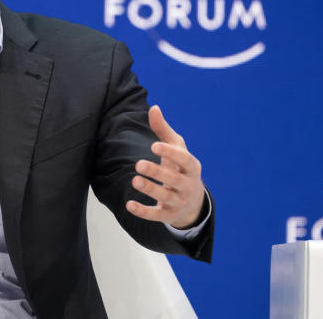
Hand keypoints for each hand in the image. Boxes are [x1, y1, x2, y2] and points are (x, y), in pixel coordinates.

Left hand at [126, 105, 205, 228]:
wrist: (192, 202)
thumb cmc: (180, 167)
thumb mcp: (176, 148)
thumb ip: (163, 130)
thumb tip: (154, 108)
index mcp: (191, 166)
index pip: (184, 159)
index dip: (170, 153)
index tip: (154, 146)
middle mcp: (188, 185)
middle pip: (173, 179)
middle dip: (156, 172)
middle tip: (138, 164)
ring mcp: (179, 201)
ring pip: (164, 197)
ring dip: (149, 189)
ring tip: (134, 180)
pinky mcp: (168, 215)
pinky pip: (156, 215)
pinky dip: (143, 211)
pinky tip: (129, 205)